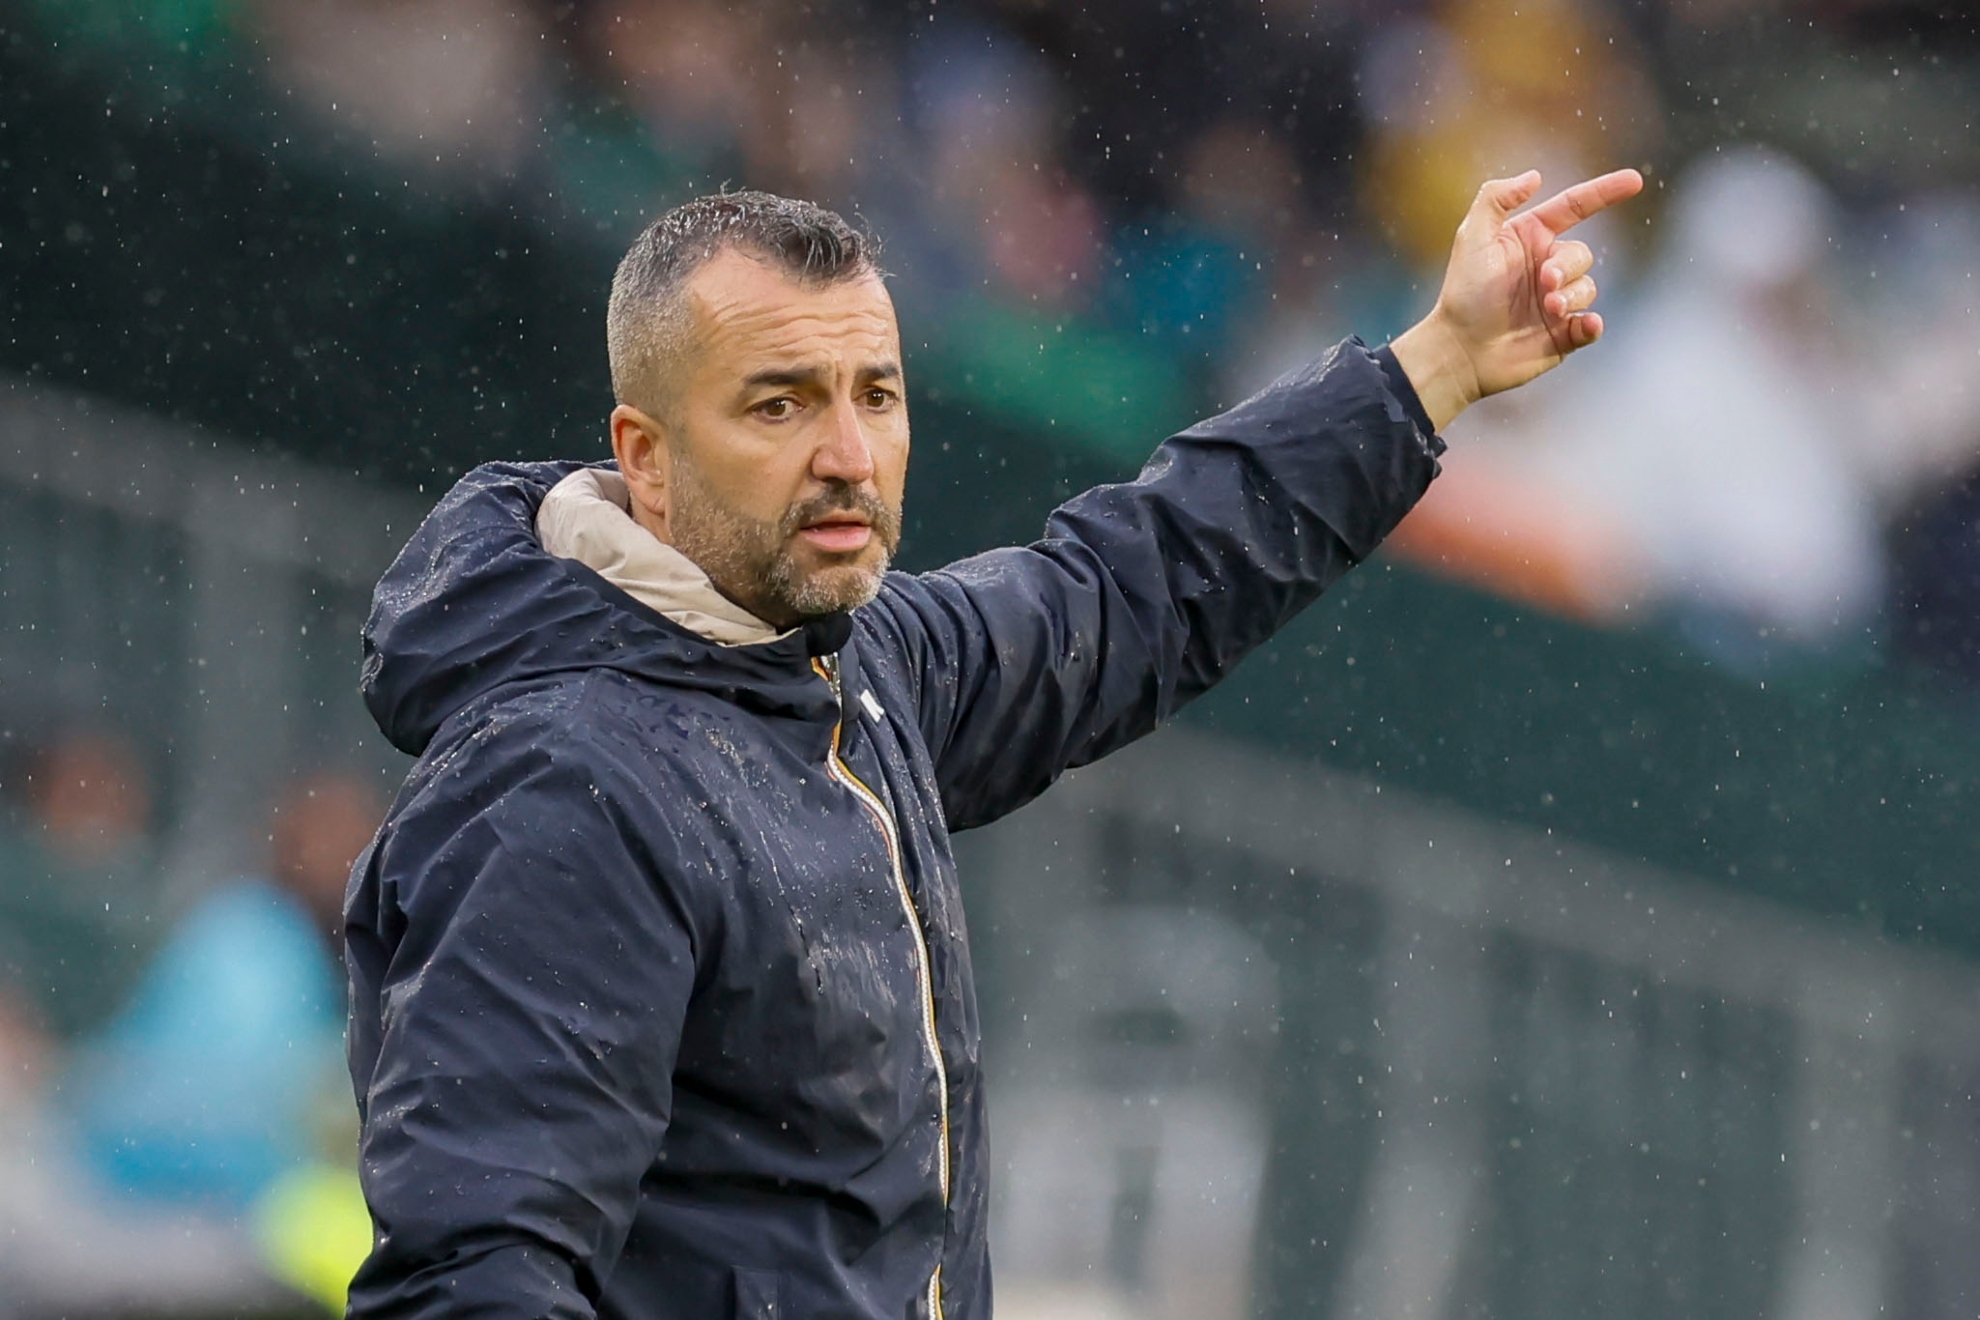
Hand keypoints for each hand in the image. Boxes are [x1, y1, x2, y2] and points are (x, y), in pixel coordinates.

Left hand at [1390, 168, 1644, 431]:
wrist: (1459, 350)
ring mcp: (1556, 301)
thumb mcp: (1472, 238)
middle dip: (1567, 266)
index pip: (1574, 207)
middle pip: (1581, 254)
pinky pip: (1592, 324)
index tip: (1634, 180)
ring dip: (1571, 296)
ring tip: (1547, 308)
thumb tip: (1535, 176)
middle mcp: (1546, 266)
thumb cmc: (1463, 293)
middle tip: (1544, 282)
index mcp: (1530, 238)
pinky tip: (1582, 326)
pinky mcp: (1562, 334)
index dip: (1605, 192)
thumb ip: (1496, 199)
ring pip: (1588, 288)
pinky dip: (1591, 324)